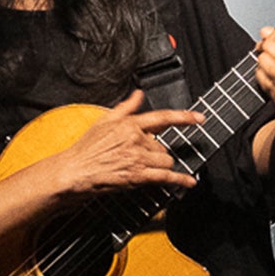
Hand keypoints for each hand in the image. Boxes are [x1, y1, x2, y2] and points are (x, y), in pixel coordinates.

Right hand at [55, 90, 206, 195]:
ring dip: (160, 165)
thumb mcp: (104, 120)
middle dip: (156, 153)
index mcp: (129, 124)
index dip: (183, 117)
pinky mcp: (137, 176)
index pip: (162, 117)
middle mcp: (136, 139)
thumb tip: (139, 94)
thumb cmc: (87, 149)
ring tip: (142, 167)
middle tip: (139, 157)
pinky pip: (165, 177)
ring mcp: (137, 158)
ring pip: (166, 160)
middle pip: (163, 146)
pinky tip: (189, 182)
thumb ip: (126, 107)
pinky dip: (180, 180)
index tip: (199, 118)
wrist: (75, 171)